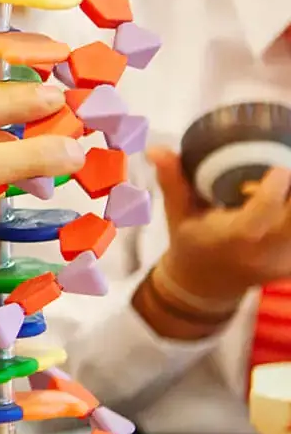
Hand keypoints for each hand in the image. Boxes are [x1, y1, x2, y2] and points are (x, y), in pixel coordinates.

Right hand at [151, 147, 290, 304]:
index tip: (279, 170)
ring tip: (275, 189)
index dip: (272, 193)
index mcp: (231, 238)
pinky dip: (290, 212)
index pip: (258, 218)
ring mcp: (284, 260)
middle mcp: (262, 251)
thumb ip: (173, 180)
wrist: (205, 285)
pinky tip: (282, 204)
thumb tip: (156, 149)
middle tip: (280, 172)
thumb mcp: (177, 213)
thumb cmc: (191, 243)